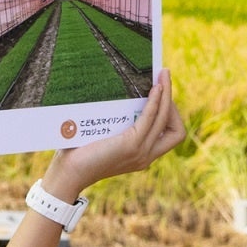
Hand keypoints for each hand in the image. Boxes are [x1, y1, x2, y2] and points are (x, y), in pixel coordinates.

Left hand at [40, 73, 187, 199]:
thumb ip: (118, 125)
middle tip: (164, 81)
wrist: (69, 172)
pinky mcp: (131, 145)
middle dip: (172, 103)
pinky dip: (155, 102)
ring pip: (165, 119)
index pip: (170, 135)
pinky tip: (154, 88)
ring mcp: (141, 152)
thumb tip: (120, 96)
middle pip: (177, 131)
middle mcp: (146, 157)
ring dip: (167, 94)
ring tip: (164, 74)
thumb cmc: (81, 153)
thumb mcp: (106, 138)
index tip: (159, 96)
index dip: (169, 116)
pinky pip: (150, 118)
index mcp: (142, 156)